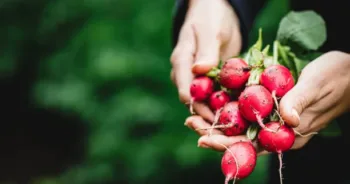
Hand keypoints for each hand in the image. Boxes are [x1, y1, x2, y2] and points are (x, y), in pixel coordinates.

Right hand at [170, 0, 241, 121]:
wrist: (217, 13)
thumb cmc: (211, 17)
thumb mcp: (210, 31)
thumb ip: (206, 51)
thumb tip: (199, 70)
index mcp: (182, 63)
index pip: (186, 91)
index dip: (199, 107)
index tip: (215, 117)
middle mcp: (188, 75)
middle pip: (195, 102)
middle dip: (210, 117)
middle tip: (228, 130)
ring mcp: (200, 79)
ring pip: (207, 102)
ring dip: (220, 114)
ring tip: (237, 126)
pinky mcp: (213, 80)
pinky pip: (219, 95)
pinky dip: (228, 104)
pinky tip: (242, 112)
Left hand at [186, 51, 349, 154]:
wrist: (347, 72)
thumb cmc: (336, 77)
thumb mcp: (318, 85)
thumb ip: (299, 102)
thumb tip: (286, 121)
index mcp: (289, 134)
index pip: (253, 144)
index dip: (227, 144)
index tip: (204, 139)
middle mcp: (279, 130)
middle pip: (241, 137)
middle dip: (214, 133)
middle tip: (189, 124)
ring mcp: (275, 119)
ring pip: (242, 126)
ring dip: (217, 123)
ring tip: (193, 118)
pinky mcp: (273, 106)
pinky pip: (248, 112)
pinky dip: (229, 110)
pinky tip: (213, 105)